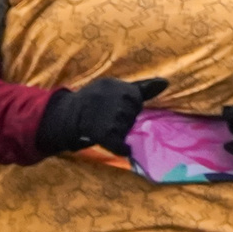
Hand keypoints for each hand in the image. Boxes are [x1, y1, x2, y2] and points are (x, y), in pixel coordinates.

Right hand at [35, 76, 169, 157]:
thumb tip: (166, 82)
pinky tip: (123, 148)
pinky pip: (121, 146)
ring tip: (102, 125)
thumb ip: (141, 86)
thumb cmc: (94, 100)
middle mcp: (117, 100)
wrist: (66, 115)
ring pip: (127, 129)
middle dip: (123, 118)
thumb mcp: (114, 87)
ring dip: (118, 131)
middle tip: (105, 117)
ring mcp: (112, 117)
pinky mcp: (105, 134)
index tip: (111, 106)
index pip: (136, 100)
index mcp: (118, 86)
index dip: (125, 106)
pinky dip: (122, 149)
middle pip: (133, 115)